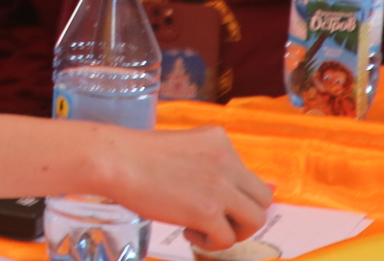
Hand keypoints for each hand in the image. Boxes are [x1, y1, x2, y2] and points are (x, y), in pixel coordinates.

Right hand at [100, 126, 271, 252]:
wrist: (115, 160)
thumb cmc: (139, 155)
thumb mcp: (186, 148)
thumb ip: (215, 164)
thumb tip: (269, 186)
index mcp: (220, 140)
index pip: (249, 176)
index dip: (238, 197)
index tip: (220, 204)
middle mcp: (227, 160)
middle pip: (263, 198)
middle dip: (245, 216)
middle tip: (219, 221)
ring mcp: (219, 186)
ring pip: (255, 220)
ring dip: (234, 231)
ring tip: (206, 229)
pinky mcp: (207, 210)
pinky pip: (227, 238)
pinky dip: (210, 243)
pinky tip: (189, 232)